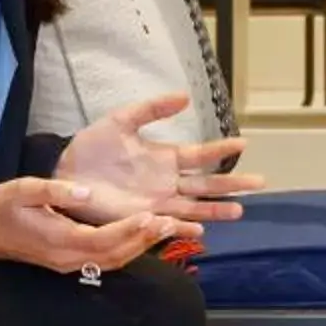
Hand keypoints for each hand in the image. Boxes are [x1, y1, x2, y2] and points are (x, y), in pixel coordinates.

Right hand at [0, 176, 189, 275]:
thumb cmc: (0, 208)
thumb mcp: (20, 190)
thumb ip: (53, 190)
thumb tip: (85, 192)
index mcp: (58, 240)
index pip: (102, 240)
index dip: (129, 230)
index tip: (152, 215)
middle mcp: (68, 258)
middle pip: (114, 255)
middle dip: (143, 240)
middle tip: (170, 222)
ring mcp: (69, 265)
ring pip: (112, 261)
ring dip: (139, 247)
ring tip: (165, 228)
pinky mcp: (70, 263)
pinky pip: (105, 261)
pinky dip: (126, 250)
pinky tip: (141, 236)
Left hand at [55, 95, 266, 224]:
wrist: (66, 171)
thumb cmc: (92, 147)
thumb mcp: (122, 120)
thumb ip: (152, 109)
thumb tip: (185, 96)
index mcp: (165, 157)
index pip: (200, 154)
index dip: (221, 150)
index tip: (244, 144)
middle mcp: (167, 182)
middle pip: (206, 184)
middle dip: (232, 184)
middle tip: (260, 183)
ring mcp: (156, 202)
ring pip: (194, 207)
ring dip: (216, 209)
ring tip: (240, 210)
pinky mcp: (141, 217)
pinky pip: (168, 224)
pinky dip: (184, 228)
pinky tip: (202, 229)